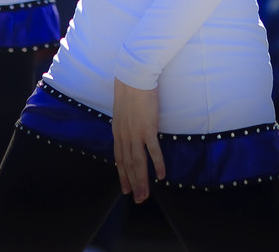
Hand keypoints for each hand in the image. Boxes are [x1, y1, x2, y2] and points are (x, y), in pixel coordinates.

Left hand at [112, 77, 165, 202]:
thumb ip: (124, 124)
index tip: (125, 188)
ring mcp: (136, 134)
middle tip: (137, 199)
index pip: (119, 159)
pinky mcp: (148, 129)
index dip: (122, 175)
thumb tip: (128, 130)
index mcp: (118, 133)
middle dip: (132, 184)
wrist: (134, 78)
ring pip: (138, 163)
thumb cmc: (129, 91)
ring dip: (142, 181)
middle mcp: (125, 137)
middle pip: (128, 165)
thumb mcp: (122, 111)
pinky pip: (153, 151)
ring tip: (146, 195)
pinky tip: (161, 175)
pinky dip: (157, 164)